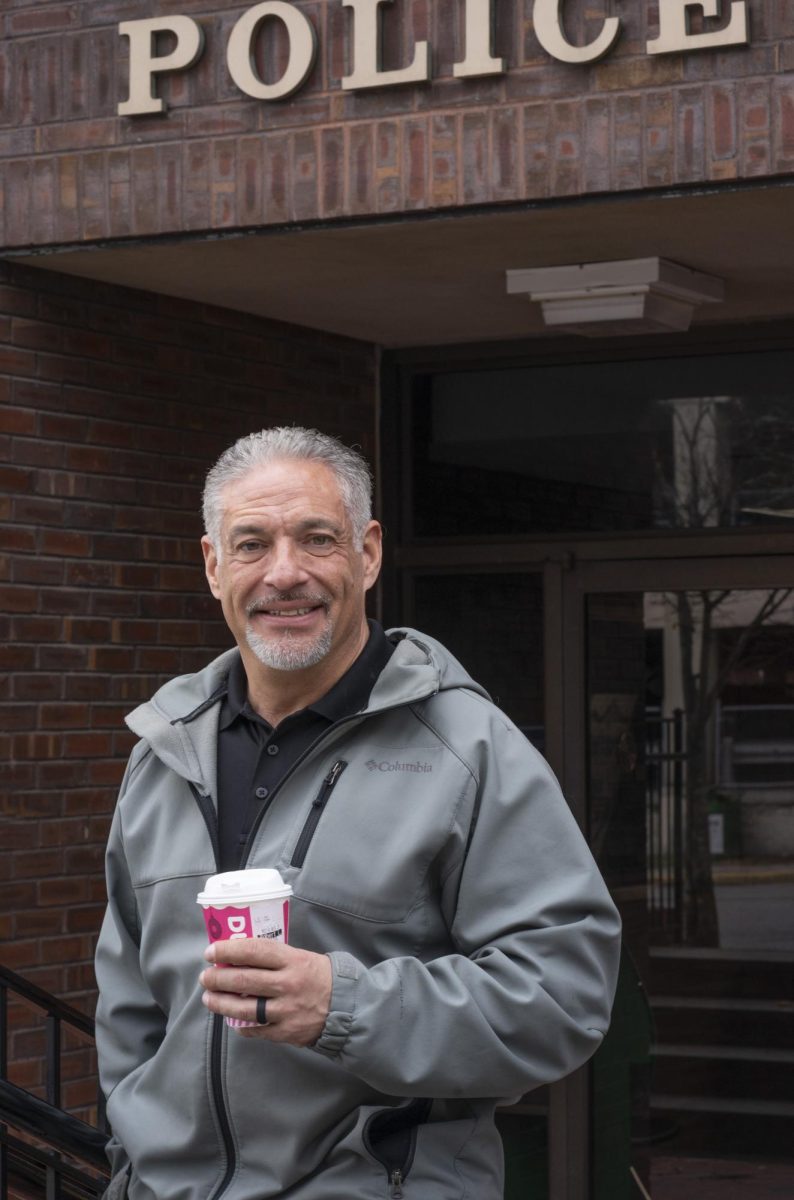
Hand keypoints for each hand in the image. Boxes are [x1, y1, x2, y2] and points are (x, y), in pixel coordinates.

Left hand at [199, 939, 331, 1044]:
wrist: (346, 1006)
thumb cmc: (318, 976)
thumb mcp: (301, 957)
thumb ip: (273, 957)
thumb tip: (237, 956)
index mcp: (292, 960)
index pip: (254, 951)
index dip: (228, 950)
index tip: (211, 952)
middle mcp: (288, 984)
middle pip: (244, 980)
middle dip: (218, 978)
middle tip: (205, 976)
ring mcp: (286, 1010)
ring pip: (244, 1008)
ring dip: (221, 1003)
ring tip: (209, 998)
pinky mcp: (286, 1032)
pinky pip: (255, 1029)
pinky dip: (240, 1026)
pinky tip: (232, 1020)